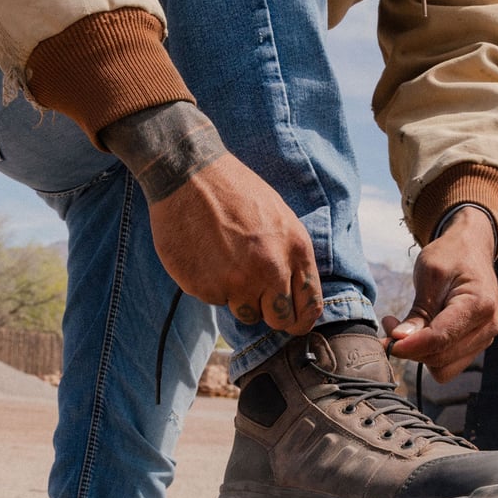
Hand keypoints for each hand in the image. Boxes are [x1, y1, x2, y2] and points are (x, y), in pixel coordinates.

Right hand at [101, 102, 322, 332]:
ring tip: (228, 263)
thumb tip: (298, 297)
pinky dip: (212, 286)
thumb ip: (291, 258)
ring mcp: (236, 283)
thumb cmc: (236, 192)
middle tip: (257, 295)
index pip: (310, 306)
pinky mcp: (206, 288)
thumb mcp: (281, 218)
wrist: (188, 175)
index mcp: (295, 250)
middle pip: (280, 320)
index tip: (293, 322)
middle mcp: (270, 271)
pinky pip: (216, 301)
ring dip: (239, 298)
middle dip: (271, 313)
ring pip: (246, 314)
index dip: (301, 320)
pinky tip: (206, 256)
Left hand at [382, 206, 497, 381]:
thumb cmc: (452, 256)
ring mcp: (484, 339)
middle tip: (390, 327)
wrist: (473, 250)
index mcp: (479, 305)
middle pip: (441, 357)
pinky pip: (447, 365)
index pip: (441, 338)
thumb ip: (417, 311)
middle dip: (411, 348)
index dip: (410, 346)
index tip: (387, 341)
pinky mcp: (476, 346)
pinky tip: (419, 335)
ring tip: (404, 329)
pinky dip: (428, 355)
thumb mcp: (430, 274)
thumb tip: (400, 340)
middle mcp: (488, 327)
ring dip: (419, 354)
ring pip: (443, 367)